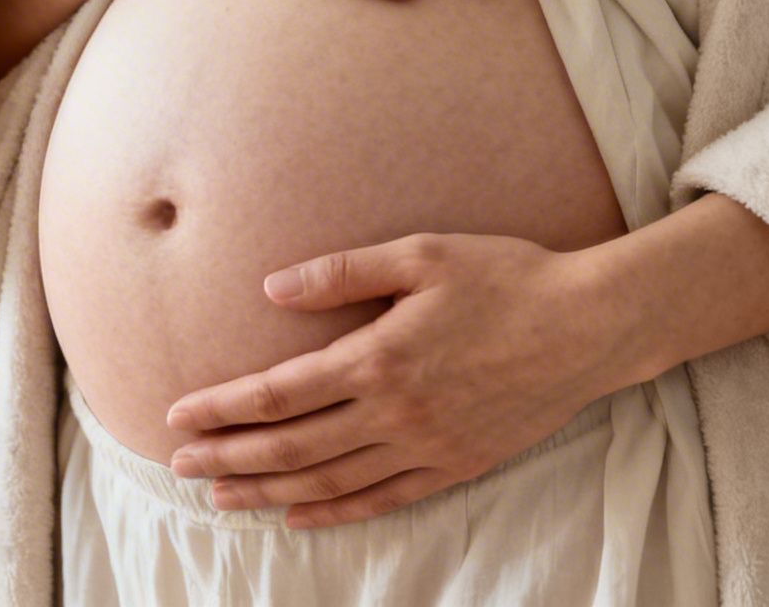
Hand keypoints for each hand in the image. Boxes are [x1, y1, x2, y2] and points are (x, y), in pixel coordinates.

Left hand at [160, 232, 660, 529]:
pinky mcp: (456, 465)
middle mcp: (395, 412)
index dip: (224, 407)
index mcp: (378, 356)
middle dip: (230, 457)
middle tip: (180, 464)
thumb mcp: (422, 254)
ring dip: (269, 492)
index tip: (179, 415)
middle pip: (293, 447)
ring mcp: (426, 446)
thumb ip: (342, 272)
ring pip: (330, 481)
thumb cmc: (506, 277)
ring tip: (223, 497)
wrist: (589, 325)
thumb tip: (271, 287)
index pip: (279, 393)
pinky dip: (335, 513)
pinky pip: (383, 500)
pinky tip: (300, 516)